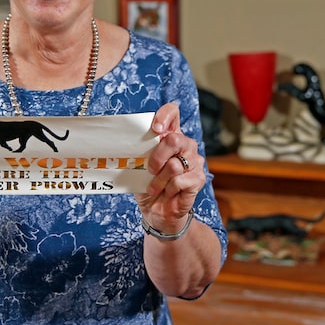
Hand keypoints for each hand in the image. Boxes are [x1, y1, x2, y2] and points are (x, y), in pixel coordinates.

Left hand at [135, 103, 204, 234]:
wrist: (157, 211)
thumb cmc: (147, 185)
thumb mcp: (139, 166)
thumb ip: (140, 152)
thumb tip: (126, 143)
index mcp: (170, 136)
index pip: (173, 113)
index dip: (165, 116)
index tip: (155, 129)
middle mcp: (185, 145)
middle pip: (174, 140)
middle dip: (157, 157)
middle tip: (150, 170)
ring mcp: (195, 161)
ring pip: (174, 165)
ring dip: (159, 181)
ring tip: (156, 187)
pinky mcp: (198, 178)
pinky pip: (179, 181)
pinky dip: (168, 190)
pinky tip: (168, 193)